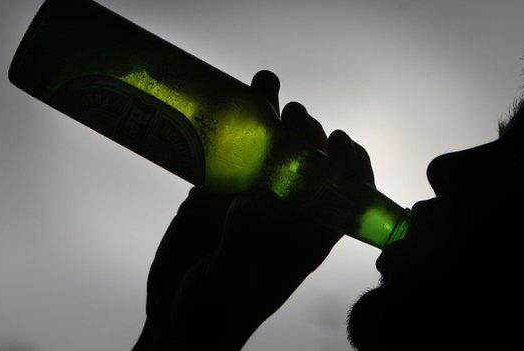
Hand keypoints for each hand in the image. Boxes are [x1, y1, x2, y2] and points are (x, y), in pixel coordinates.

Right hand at [134, 70, 374, 349]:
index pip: (343, 197)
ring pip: (269, 149)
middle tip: (296, 116)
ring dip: (273, 117)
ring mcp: (249, 197)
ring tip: (267, 85)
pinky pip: (229, 150)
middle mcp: (283, 212)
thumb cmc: (214, 316)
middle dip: (308, 134)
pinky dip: (233, 126)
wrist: (172, 320)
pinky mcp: (216, 190)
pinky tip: (233, 98)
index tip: (341, 142)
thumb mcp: (231, 285)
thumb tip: (252, 200)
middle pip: (308, 162)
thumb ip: (243, 243)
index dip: (350, 167)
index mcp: (305, 239)